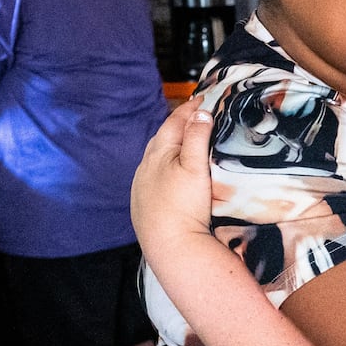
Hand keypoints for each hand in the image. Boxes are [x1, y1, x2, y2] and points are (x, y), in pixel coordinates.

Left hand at [131, 96, 215, 254]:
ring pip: (155, 160)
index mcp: (158, 154)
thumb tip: (201, 112)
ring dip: (170, 149)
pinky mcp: (143, 206)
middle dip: (178, 126)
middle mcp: (145, 168)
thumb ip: (198, 137)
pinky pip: (153, 179)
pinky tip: (173, 177)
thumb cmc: (184, 206)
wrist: (172, 247)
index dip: (189, 109)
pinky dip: (165, 170)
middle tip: (196, 118)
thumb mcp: (196, 167)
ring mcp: (142, 188)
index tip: (203, 98)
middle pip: (162, 138)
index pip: (174, 122)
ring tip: (186, 145)